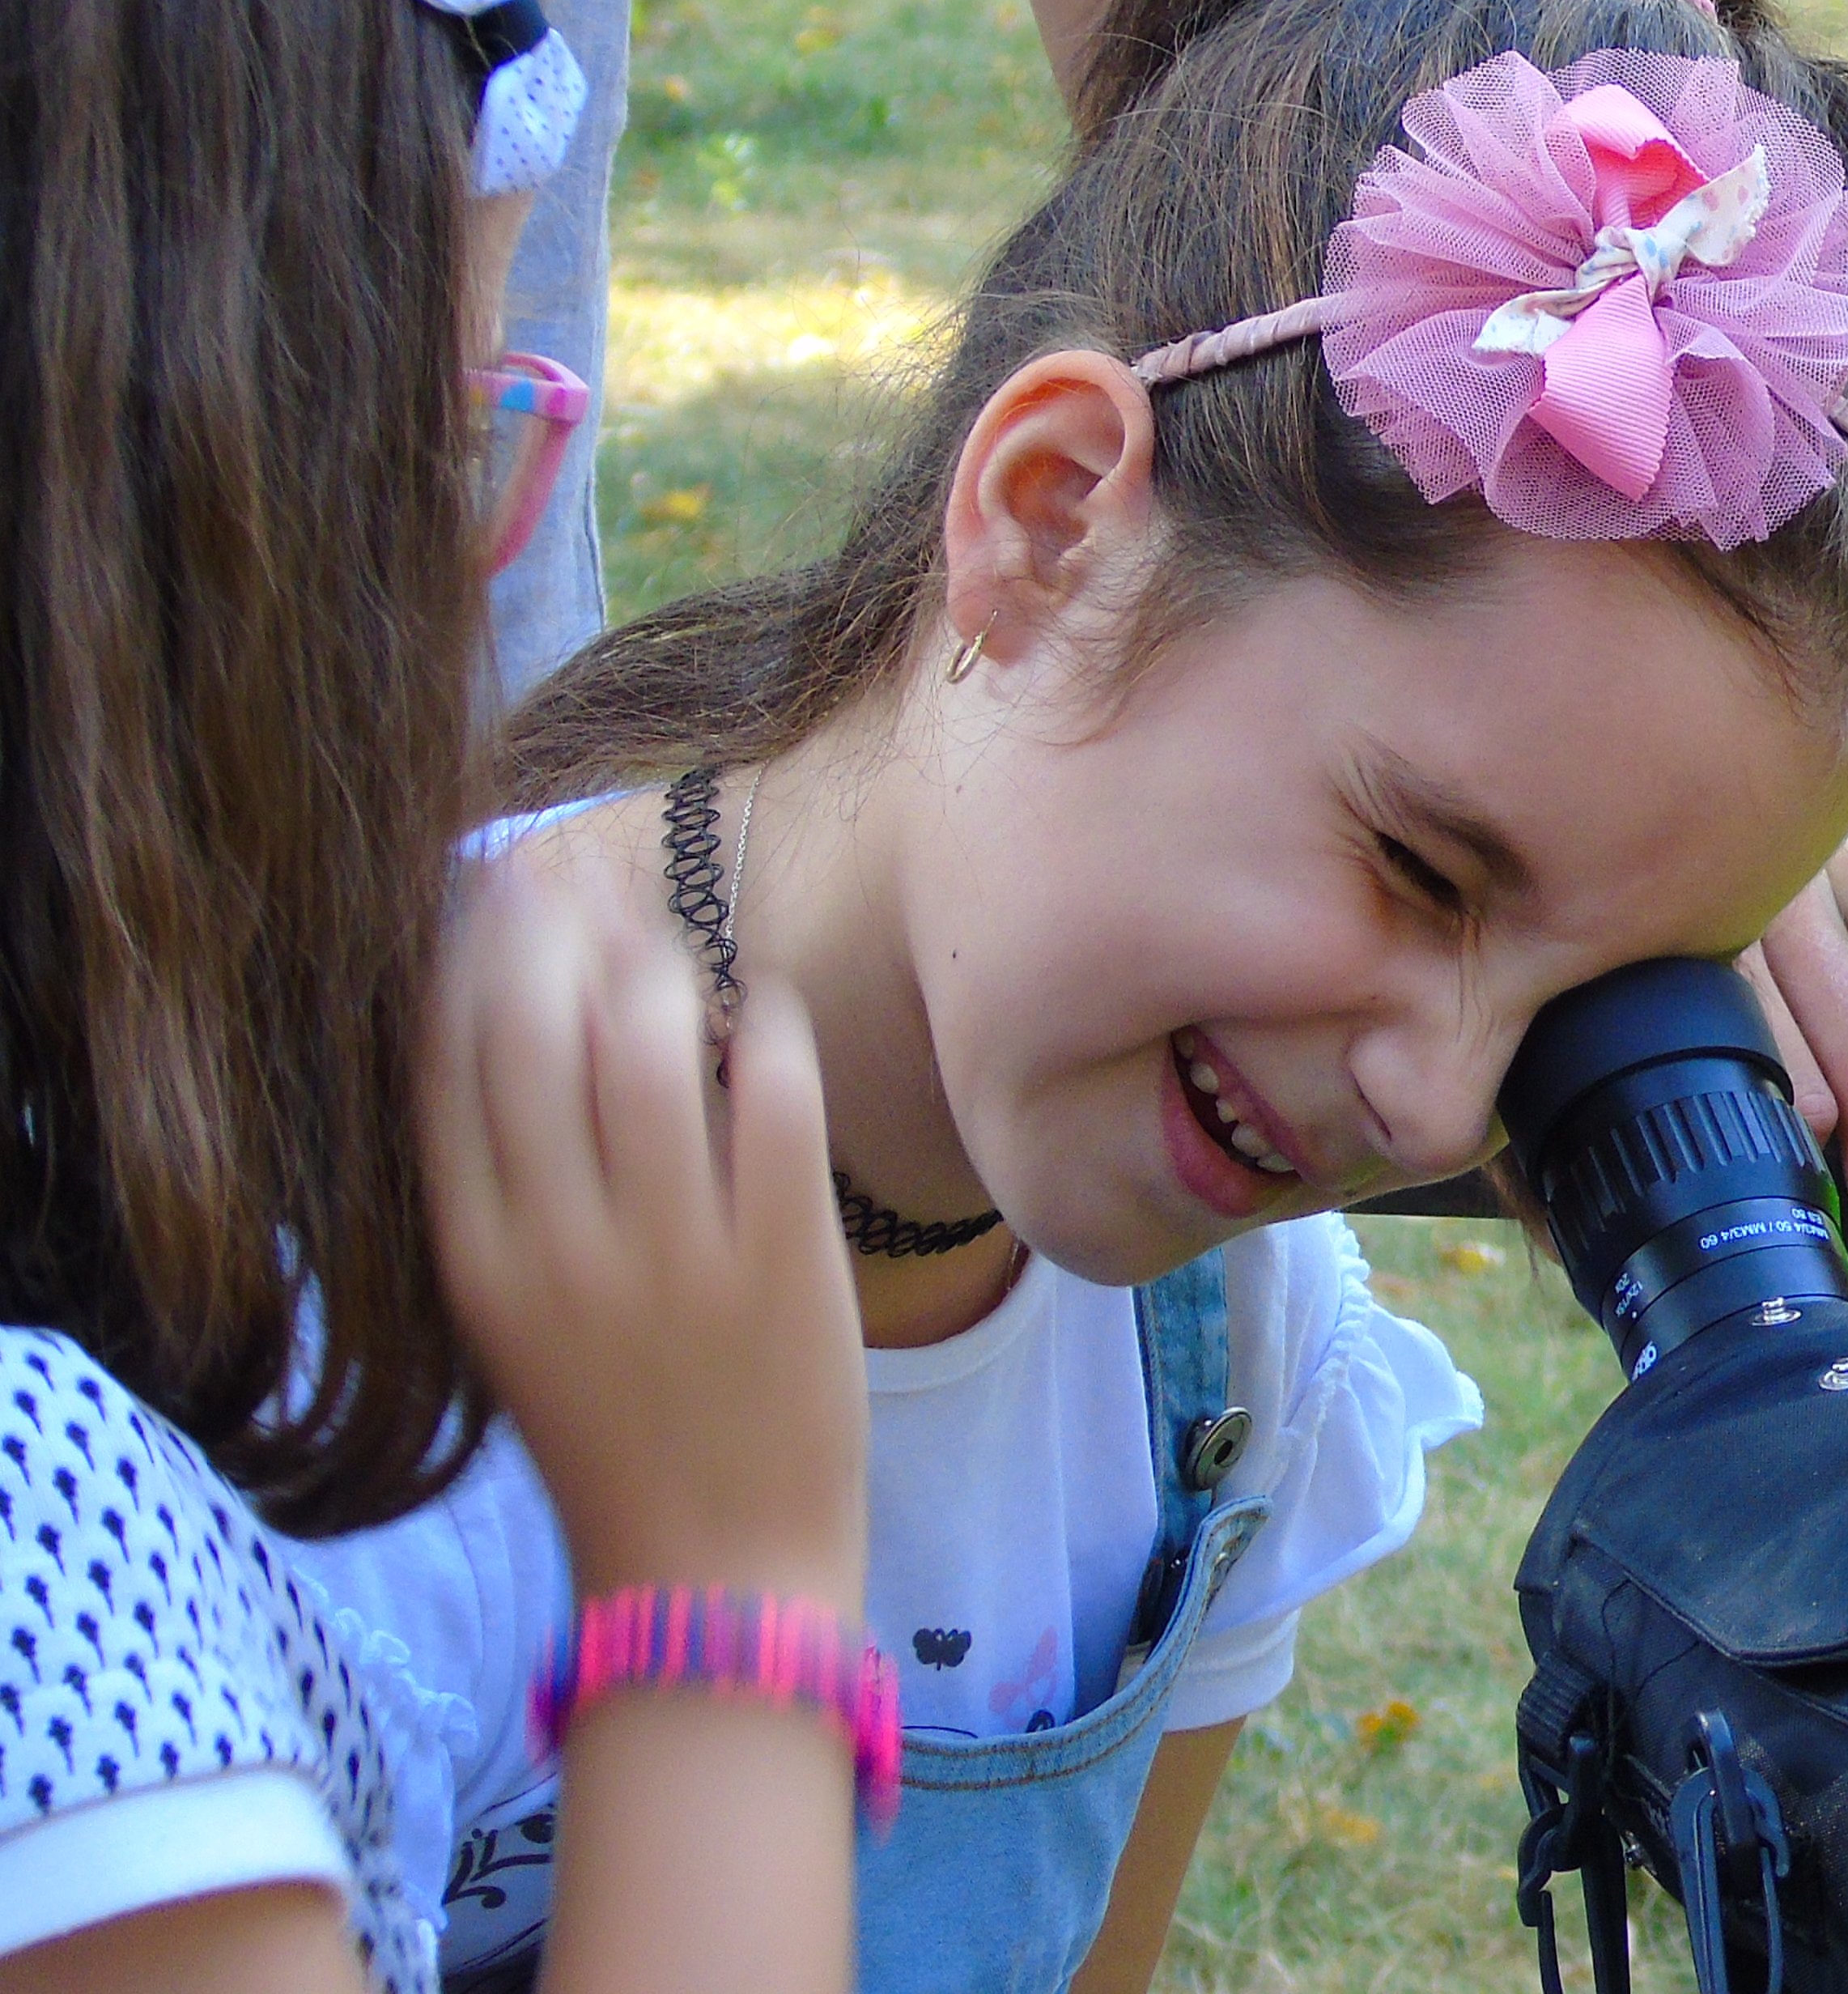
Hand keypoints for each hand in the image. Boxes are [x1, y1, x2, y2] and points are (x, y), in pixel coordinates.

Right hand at [422, 867, 865, 1611]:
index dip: (470, 955)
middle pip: (538, 1031)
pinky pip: (775, 1100)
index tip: (495, 893)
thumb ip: (513, 1195)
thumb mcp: (520, 1319)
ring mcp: (673, 1251)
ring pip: (652, 1048)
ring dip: (663, 971)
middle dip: (556, 933)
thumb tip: (529, 1034)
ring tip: (677, 954)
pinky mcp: (784, 1260)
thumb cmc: (621, 1436)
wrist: (714, 1575)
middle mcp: (560, 1245)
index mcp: (477, 1258)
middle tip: (585, 887)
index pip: (448, 1062)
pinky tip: (768, 1012)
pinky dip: (770, 1033)